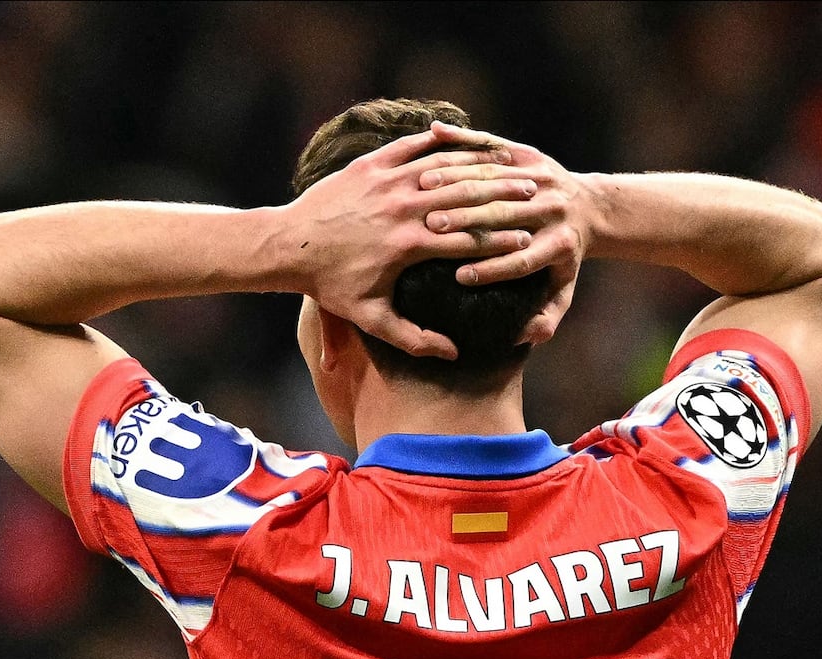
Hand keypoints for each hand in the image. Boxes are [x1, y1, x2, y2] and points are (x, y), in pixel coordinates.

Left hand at [285, 128, 539, 359]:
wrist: (287, 246)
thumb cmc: (329, 285)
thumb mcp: (370, 317)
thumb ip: (412, 338)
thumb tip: (452, 353)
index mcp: (406, 245)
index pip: (467, 239)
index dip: (501, 240)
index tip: (529, 240)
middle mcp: (400, 209)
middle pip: (464, 198)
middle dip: (502, 197)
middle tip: (534, 194)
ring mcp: (385, 182)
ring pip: (443, 168)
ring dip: (479, 167)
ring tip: (508, 167)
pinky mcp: (369, 165)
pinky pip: (411, 147)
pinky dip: (439, 143)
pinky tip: (463, 141)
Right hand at [419, 121, 596, 344]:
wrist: (589, 208)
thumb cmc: (565, 257)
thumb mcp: (563, 289)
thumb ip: (548, 316)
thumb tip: (530, 335)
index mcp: (560, 245)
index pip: (522, 260)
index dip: (493, 269)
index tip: (460, 278)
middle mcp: (553, 209)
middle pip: (506, 216)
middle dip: (468, 222)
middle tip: (432, 229)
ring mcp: (543, 179)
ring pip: (496, 180)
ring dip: (459, 184)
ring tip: (424, 191)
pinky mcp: (531, 157)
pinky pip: (493, 150)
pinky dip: (462, 150)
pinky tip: (433, 155)